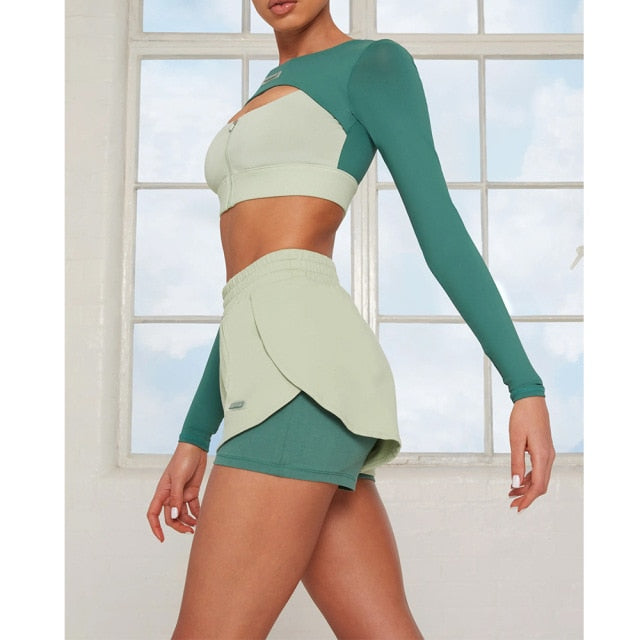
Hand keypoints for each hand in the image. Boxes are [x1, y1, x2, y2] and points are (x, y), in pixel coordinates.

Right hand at [147, 442, 207, 541]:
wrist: (196, 449)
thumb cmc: (183, 460)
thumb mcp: (178, 479)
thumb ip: (176, 498)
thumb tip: (173, 516)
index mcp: (162, 492)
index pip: (153, 514)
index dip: (155, 527)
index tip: (161, 538)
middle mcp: (170, 495)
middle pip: (170, 517)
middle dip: (178, 526)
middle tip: (189, 531)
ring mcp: (181, 494)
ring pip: (182, 513)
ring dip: (188, 521)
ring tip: (196, 526)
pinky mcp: (192, 491)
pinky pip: (192, 506)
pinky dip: (196, 513)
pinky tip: (201, 518)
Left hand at [508, 396, 554, 511]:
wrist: (531, 401)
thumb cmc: (523, 417)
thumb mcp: (515, 440)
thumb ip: (516, 463)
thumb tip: (515, 484)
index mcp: (542, 456)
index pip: (538, 486)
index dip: (528, 499)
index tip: (517, 507)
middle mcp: (549, 457)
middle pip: (541, 485)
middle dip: (527, 496)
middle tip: (512, 504)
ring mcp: (548, 454)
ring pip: (540, 478)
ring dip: (527, 487)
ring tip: (511, 493)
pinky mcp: (544, 450)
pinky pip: (539, 469)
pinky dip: (529, 478)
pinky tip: (518, 480)